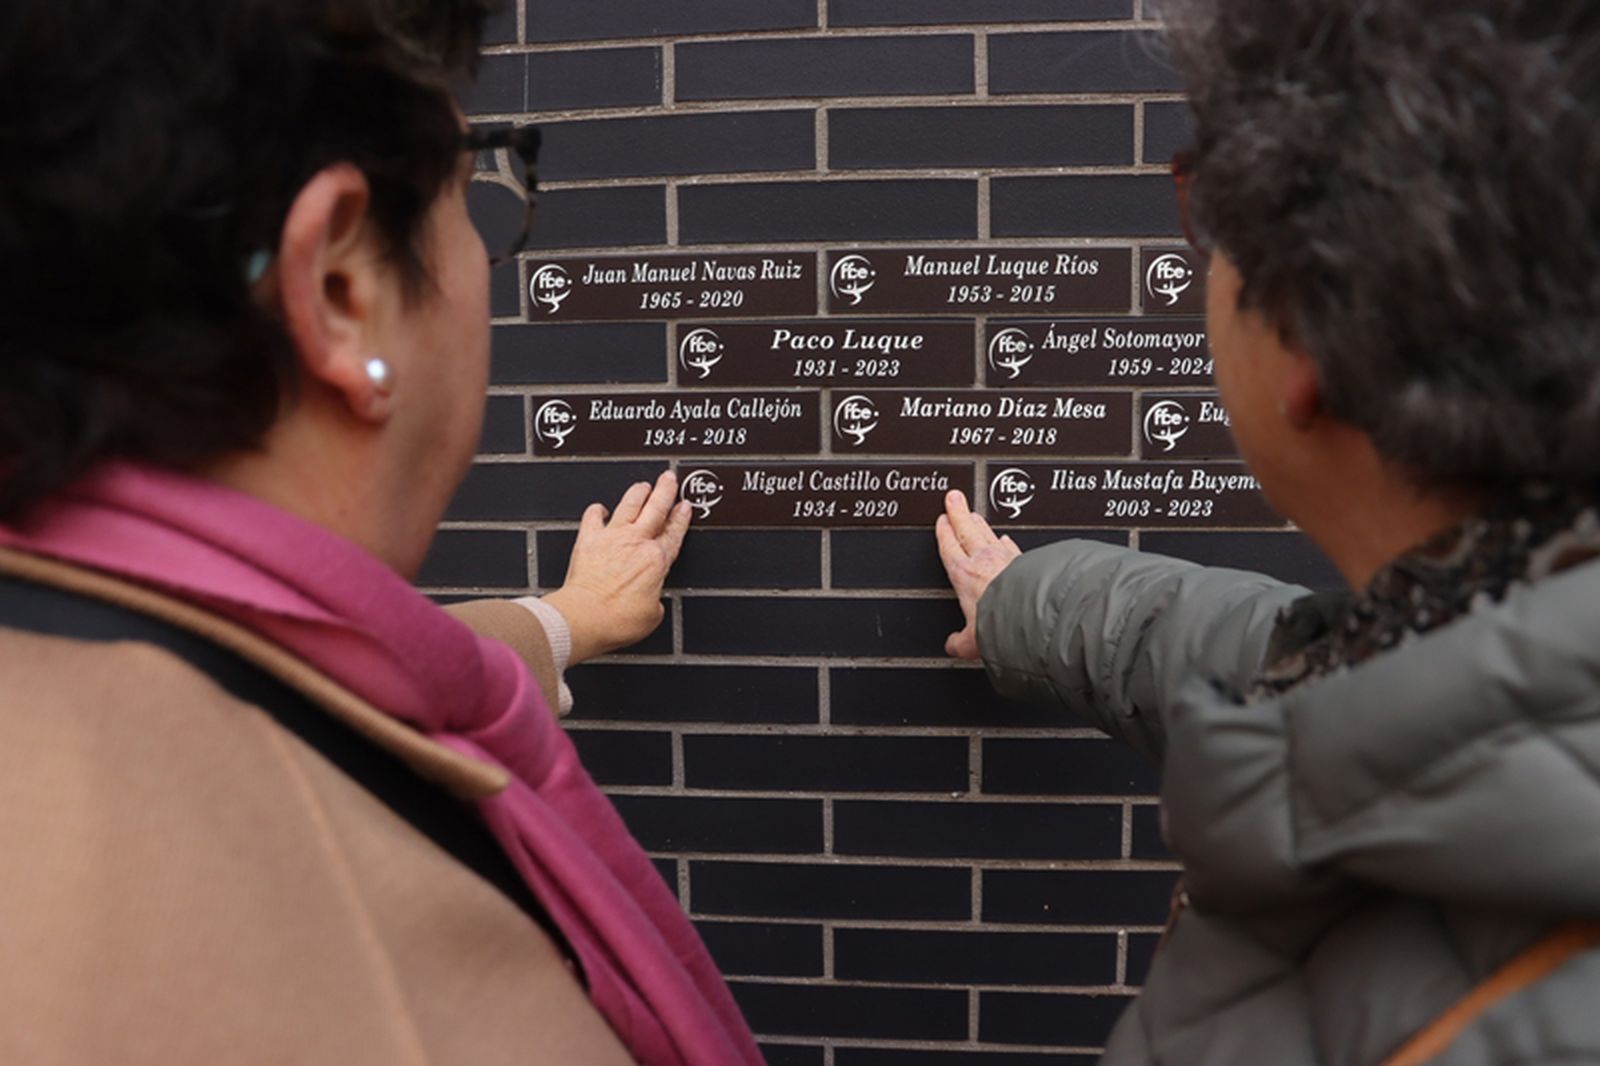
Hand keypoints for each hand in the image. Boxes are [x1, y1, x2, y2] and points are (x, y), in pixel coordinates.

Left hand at [542, 471, 690, 663]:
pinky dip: (597, 511)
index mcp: (656, 561)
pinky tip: (599, 508)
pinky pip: (593, 517)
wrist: (584, 618)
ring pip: (628, 504)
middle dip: (665, 490)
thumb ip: (654, 600)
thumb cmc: (616, 620)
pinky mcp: (588, 540)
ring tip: (643, 485)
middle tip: (669, 478)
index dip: (681, 518)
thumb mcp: (651, 616)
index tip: (684, 506)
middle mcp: (636, 543)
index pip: (673, 533)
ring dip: (638, 493)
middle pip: (655, 508)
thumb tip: (648, 598)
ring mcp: (611, 538)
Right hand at [935, 489, 1020, 659]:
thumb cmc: (1000, 623)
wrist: (1034, 614)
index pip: (949, 547)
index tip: (941, 520)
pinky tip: (1007, 540)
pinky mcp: (1027, 562)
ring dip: (980, 523)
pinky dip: (1006, 542)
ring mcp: (1006, 559)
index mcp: (963, 575)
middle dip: (958, 513)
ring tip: (974, 513)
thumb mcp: (972, 641)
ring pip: (988, 534)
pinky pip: (1011, 547)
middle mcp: (983, 562)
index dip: (944, 532)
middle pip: (967, 531)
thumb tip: (953, 647)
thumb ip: (961, 642)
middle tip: (954, 498)